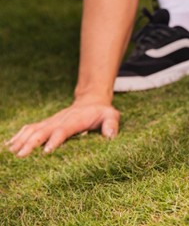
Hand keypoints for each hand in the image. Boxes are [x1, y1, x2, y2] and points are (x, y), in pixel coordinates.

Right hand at [5, 97, 119, 157]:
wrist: (92, 101)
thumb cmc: (102, 112)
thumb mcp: (111, 115)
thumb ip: (111, 124)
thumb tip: (110, 136)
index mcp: (75, 120)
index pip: (64, 130)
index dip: (55, 140)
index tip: (46, 151)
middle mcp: (60, 120)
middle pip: (43, 131)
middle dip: (31, 143)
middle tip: (20, 155)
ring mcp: (52, 121)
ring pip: (34, 129)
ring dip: (22, 140)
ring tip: (11, 152)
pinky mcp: (47, 123)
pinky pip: (30, 128)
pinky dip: (19, 135)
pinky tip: (9, 144)